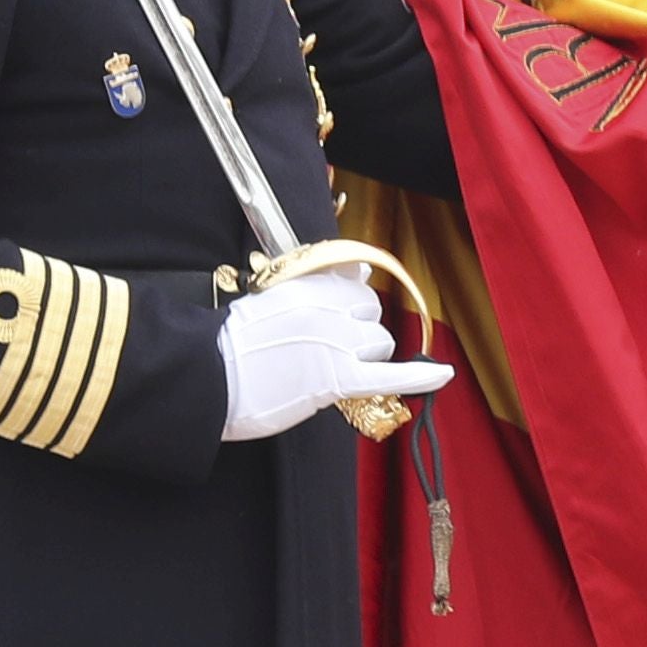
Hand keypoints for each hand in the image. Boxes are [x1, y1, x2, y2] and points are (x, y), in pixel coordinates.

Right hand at [215, 271, 451, 442]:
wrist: (203, 375)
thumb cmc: (232, 345)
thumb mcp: (272, 298)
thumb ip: (319, 284)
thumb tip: (362, 268)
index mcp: (309, 286)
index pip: (357, 289)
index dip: (352, 312)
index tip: (339, 324)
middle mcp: (328, 308)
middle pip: (373, 318)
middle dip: (360, 336)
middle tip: (325, 355)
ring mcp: (334, 343)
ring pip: (380, 345)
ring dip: (365, 360)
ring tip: (327, 372)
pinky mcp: (336, 378)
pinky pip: (392, 376)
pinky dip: (421, 377)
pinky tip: (443, 374)